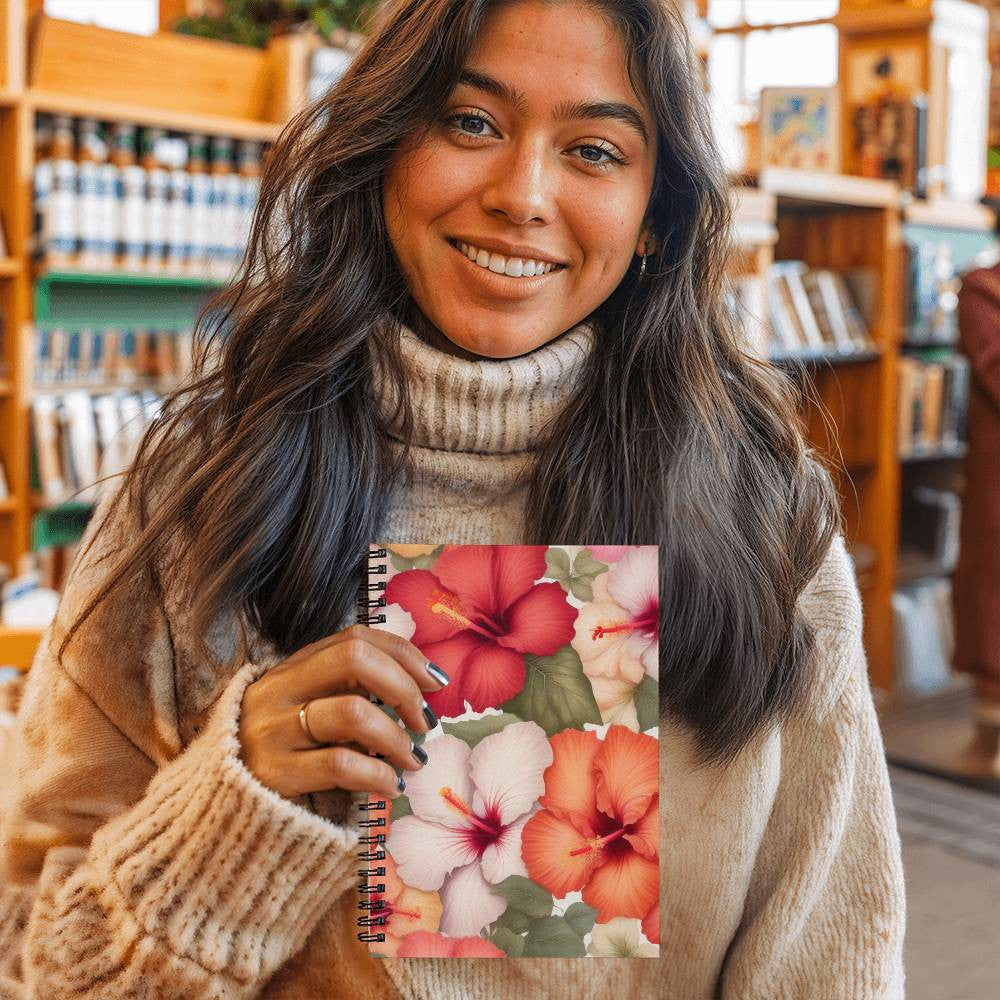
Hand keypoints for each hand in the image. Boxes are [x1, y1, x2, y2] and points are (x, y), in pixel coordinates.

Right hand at [237, 623, 447, 800]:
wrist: (213, 806)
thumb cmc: (277, 754)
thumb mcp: (303, 708)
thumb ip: (346, 691)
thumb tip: (419, 688)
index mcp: (291, 667)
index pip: (355, 637)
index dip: (403, 653)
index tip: (434, 681)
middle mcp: (279, 690)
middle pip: (355, 659)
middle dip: (403, 687)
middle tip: (423, 722)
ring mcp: (273, 730)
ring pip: (354, 712)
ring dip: (397, 737)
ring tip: (411, 759)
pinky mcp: (273, 774)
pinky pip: (342, 765)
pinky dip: (379, 775)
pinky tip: (390, 786)